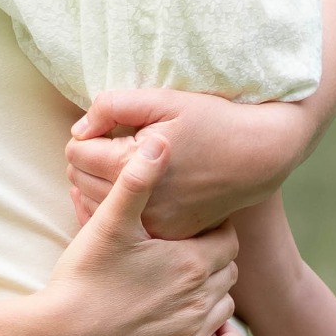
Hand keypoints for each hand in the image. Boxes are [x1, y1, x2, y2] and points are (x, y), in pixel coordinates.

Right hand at [44, 136, 242, 335]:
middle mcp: (201, 297)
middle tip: (185, 251)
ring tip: (186, 282)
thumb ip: (137, 180)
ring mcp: (194, 333)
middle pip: (228, 269)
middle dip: (213, 257)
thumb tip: (159, 141)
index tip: (190, 225)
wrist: (62, 333)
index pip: (227, 237)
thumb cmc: (85, 274)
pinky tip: (207, 326)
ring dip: (215, 292)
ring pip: (226, 304)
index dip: (212, 228)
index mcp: (191, 261)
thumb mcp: (110, 221)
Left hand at [66, 88, 313, 240]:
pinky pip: (127, 226)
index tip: (102, 129)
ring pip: (99, 208)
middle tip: (105, 144)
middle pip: (81, 182)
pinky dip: (121, 209)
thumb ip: (112, 107)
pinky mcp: (169, 235)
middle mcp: (140, 204)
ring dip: (98, 186)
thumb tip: (79, 129)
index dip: (84, 136)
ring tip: (116, 165)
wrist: (258, 156)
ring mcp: (155, 225)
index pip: (76, 154)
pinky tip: (133, 190)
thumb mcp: (163, 99)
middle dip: (86, 161)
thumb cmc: (211, 121)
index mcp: (132, 166)